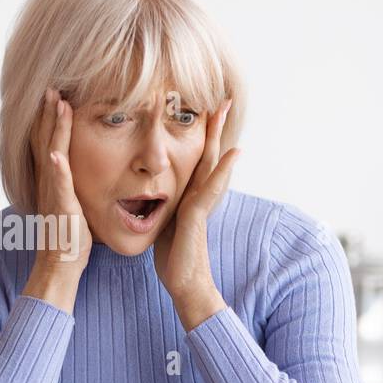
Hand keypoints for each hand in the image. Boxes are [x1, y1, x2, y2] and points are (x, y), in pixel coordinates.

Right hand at [22, 89, 91, 311]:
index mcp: (52, 180)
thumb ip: (74, 187)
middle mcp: (48, 182)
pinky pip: (58, 184)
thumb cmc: (71, 238)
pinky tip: (56, 152)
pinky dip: (56, 167)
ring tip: (56, 103)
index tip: (57, 95)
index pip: (50, 141)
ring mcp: (53, 193)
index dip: (51, 118)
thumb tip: (82, 175)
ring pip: (51, 152)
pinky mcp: (61, 207)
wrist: (60, 264)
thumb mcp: (73, 205)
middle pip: (45, 139)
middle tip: (51, 87)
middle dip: (48, 113)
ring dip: (52, 128)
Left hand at [154, 99, 237, 329]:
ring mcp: (201, 203)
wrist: (184, 283)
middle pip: (208, 152)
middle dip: (214, 126)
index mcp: (188, 193)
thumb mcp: (163, 222)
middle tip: (223, 99)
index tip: (200, 110)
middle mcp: (198, 194)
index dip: (199, 135)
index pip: (195, 158)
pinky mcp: (197, 215)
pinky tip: (233, 153)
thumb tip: (150, 195)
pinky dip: (223, 170)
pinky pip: (211, 188)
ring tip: (225, 111)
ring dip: (219, 136)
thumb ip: (163, 205)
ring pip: (212, 162)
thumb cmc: (173, 256)